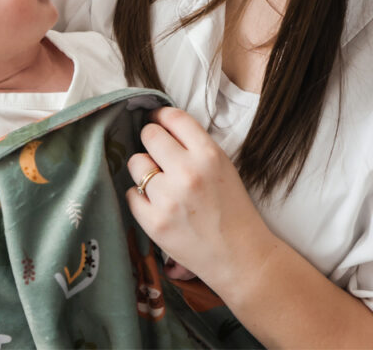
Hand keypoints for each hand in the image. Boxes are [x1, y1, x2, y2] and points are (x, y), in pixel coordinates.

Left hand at [126, 106, 275, 291]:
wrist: (241, 256)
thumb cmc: (232, 208)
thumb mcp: (223, 166)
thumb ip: (194, 145)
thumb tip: (161, 125)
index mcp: (209, 154)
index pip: (173, 117)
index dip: (161, 115)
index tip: (157, 120)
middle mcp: (188, 172)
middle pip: (149, 135)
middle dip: (150, 140)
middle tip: (157, 152)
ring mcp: (168, 198)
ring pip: (136, 163)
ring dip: (144, 170)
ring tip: (159, 182)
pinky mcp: (154, 222)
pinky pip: (131, 194)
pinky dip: (140, 198)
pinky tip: (157, 204)